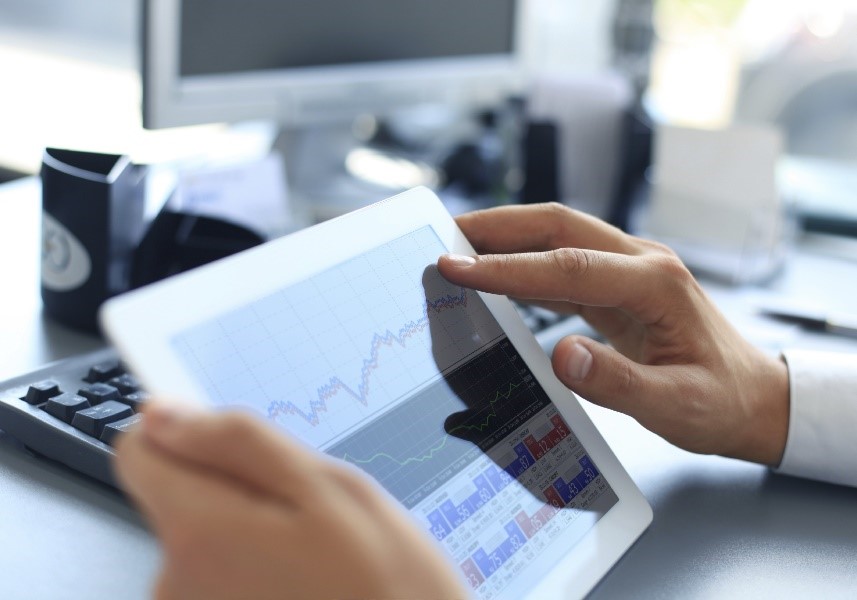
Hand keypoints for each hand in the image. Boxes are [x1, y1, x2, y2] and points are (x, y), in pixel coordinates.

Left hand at [114, 404, 467, 599]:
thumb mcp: (328, 488)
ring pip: (204, 534)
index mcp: (200, 532)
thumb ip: (236, 443)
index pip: (138, 450)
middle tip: (306, 510)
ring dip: (252, 530)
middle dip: (236, 486)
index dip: (187, 433)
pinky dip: (255, 567)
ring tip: (314, 552)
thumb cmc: (387, 585)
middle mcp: (176, 584)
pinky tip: (304, 579)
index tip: (233, 444)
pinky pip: (218, 574)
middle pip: (178, 493)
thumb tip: (163, 416)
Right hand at [437, 203, 788, 465]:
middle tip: (443, 236)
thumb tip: (561, 356)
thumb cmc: (721, 402)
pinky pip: (563, 261)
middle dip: (497, 227)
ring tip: (457, 247)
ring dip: (507, 237)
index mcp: (656, 284)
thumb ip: (618, 382)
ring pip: (558, 235)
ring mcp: (630, 268)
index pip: (567, 266)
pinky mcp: (620, 283)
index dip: (507, 267)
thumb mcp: (676, 406)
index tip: (456, 267)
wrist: (753, 397)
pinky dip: (524, 261)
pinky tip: (497, 273)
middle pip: (558, 225)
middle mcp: (642, 262)